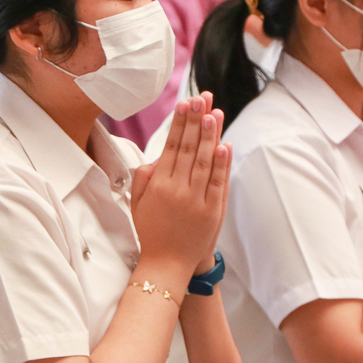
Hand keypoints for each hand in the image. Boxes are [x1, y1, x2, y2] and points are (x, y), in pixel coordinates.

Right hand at [132, 93, 231, 275]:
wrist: (167, 264)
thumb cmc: (151, 231)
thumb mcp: (137, 203)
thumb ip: (144, 177)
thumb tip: (157, 155)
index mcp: (159, 185)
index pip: (172, 146)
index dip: (179, 124)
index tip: (184, 104)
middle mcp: (178, 190)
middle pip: (190, 148)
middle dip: (196, 121)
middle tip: (201, 98)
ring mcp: (197, 201)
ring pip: (205, 162)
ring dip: (211, 136)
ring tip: (214, 113)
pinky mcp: (213, 211)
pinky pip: (218, 183)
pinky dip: (223, 164)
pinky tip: (225, 144)